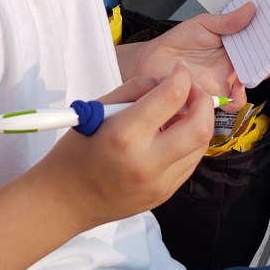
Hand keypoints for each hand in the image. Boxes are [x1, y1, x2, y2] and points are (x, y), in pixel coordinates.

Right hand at [50, 63, 214, 222]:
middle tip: (193, 90)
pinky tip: (174, 134)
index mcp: (124, 135)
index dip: (182, 76)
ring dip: (198, 122)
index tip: (181, 69)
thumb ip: (136, 90)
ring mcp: (159, 183)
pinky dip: (189, 142)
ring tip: (182, 111)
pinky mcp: (164, 194)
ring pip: (200, 146)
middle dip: (204, 101)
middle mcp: (146, 162)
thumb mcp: (97, 110)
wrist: (65, 201)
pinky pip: (190, 163)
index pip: (171, 97)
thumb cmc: (76, 151)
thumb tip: (168, 80)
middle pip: (200, 127)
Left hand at [116, 4, 255, 108]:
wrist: (151, 63)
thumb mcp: (202, 25)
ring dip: (254, 78)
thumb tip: (250, 9)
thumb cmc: (176, 44)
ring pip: (250, 83)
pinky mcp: (215, 95)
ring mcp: (225, 80)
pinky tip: (235, 88)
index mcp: (233, 44)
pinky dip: (237, 98)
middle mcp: (233, 64)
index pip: (259, 43)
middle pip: (260, 64)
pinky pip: (232, 102)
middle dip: (268, 58)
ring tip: (250, 68)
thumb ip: (227, 21)